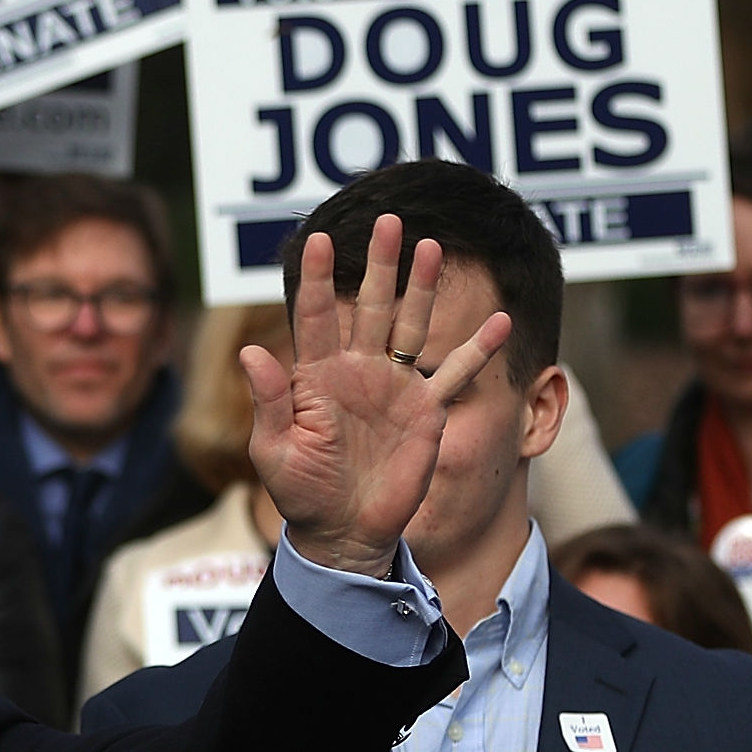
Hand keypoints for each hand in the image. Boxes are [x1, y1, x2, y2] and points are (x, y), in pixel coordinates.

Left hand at [249, 214, 510, 577]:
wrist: (342, 531)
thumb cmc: (300, 493)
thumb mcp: (274, 451)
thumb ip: (269, 401)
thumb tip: (249, 352)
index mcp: (316, 376)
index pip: (316, 317)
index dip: (319, 279)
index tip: (318, 240)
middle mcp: (357, 371)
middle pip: (370, 307)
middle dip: (379, 265)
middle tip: (388, 221)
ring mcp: (394, 388)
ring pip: (412, 326)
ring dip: (423, 289)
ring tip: (432, 247)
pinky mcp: (426, 411)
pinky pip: (457, 374)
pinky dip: (479, 350)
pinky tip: (502, 321)